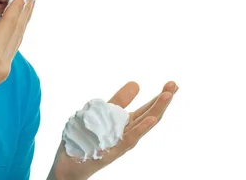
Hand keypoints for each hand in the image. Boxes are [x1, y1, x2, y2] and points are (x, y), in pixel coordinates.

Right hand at [0, 0, 35, 118]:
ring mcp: (2, 71)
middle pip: (18, 32)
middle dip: (25, 13)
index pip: (9, 24)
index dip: (16, 7)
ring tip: (27, 8)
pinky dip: (15, 34)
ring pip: (17, 42)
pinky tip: (13, 29)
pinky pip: (12, 49)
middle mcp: (2, 64)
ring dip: (22, 23)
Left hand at [50, 81, 178, 179]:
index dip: (160, 97)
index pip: (148, 109)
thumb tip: (137, 83)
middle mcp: (128, 133)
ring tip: (168, 95)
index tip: (173, 84)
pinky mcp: (112, 150)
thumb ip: (120, 100)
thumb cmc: (88, 137)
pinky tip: (151, 119)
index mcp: (127, 124)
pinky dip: (140, 129)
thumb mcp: (103, 112)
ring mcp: (122, 142)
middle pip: (150, 115)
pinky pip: (128, 139)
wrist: (71, 162)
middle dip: (162, 100)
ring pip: (143, 125)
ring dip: (156, 110)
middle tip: (174, 84)